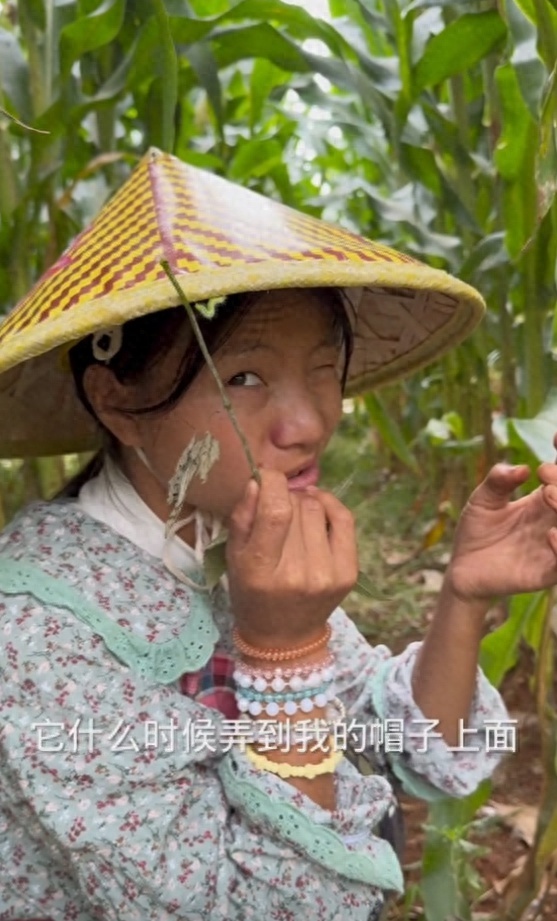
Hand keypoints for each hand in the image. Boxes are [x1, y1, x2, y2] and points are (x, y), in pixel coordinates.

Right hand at [226, 470, 357, 646]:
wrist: (285, 637)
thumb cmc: (252, 593)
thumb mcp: (234, 557)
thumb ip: (242, 516)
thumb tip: (260, 479)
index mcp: (261, 571)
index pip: (276, 511)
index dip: (273, 483)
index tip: (266, 476)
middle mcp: (298, 574)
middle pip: (298, 506)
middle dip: (285, 497)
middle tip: (277, 508)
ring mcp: (327, 575)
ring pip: (318, 508)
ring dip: (305, 503)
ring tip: (295, 516)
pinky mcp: (349, 573)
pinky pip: (344, 518)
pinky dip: (329, 506)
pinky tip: (317, 509)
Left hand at [447, 463, 556, 601]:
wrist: (463, 569)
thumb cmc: (476, 532)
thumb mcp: (483, 500)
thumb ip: (498, 481)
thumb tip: (522, 468)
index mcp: (543, 501)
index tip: (554, 439)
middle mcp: (554, 521)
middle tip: (545, 474)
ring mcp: (552, 546)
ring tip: (548, 495)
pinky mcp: (546, 572)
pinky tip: (550, 534)